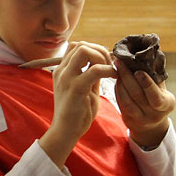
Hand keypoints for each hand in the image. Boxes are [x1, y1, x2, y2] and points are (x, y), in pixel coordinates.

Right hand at [39, 42, 116, 167]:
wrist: (65, 131)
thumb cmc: (76, 112)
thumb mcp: (84, 89)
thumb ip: (90, 75)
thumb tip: (103, 63)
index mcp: (62, 70)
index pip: (75, 46)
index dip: (93, 49)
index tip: (105, 62)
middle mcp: (62, 70)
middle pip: (80, 44)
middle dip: (99, 50)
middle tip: (110, 65)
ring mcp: (67, 78)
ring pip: (84, 51)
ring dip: (102, 57)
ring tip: (111, 71)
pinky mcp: (76, 88)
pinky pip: (94, 70)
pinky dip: (107, 70)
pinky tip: (114, 77)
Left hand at [114, 58, 174, 147]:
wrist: (151, 122)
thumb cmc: (155, 97)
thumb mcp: (160, 88)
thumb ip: (155, 74)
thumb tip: (151, 49)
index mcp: (166, 104)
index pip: (156, 96)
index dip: (146, 83)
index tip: (137, 71)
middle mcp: (155, 114)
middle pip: (137, 94)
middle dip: (126, 76)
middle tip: (119, 62)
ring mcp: (142, 119)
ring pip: (127, 99)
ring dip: (119, 82)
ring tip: (116, 68)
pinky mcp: (129, 120)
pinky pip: (121, 102)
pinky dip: (117, 90)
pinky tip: (116, 80)